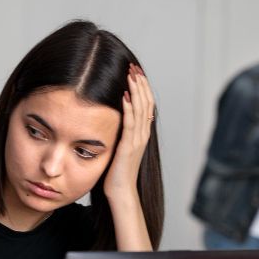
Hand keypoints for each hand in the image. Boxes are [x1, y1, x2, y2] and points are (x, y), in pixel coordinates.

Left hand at [104, 63, 154, 198]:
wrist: (121, 192)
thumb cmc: (116, 172)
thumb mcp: (119, 146)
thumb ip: (119, 132)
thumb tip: (112, 118)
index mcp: (142, 133)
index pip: (146, 104)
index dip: (142, 87)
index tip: (135, 71)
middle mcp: (143, 134)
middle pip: (146, 102)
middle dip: (140, 83)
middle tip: (134, 66)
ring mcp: (138, 140)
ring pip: (141, 110)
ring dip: (136, 90)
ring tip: (131, 74)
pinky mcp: (129, 147)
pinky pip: (130, 124)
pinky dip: (129, 108)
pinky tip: (125, 95)